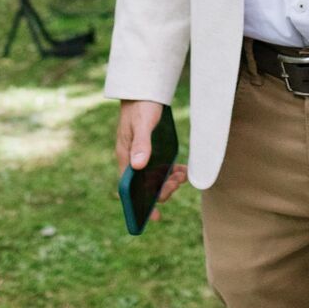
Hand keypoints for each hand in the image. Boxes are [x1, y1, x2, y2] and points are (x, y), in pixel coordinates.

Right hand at [115, 100, 187, 218]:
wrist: (144, 89)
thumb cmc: (140, 106)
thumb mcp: (142, 124)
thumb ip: (141, 144)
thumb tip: (138, 166)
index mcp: (125, 158)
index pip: (130, 189)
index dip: (140, 205)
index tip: (154, 217)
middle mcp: (133, 160)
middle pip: (145, 186)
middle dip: (161, 190)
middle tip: (177, 184)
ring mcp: (142, 155)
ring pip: (155, 177)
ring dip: (168, 181)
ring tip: (182, 177)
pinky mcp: (152, 149)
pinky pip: (161, 167)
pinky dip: (172, 171)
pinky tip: (182, 170)